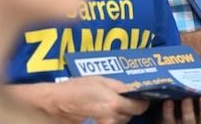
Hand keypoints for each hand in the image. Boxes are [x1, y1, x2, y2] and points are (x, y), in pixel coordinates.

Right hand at [9, 76, 148, 123]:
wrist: (57, 102)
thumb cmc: (76, 88)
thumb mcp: (100, 80)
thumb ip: (119, 86)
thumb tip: (133, 90)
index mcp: (114, 104)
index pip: (139, 107)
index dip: (142, 102)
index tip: (142, 98)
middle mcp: (111, 118)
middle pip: (130, 114)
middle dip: (129, 106)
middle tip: (122, 97)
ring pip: (120, 120)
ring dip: (120, 113)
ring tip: (109, 102)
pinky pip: (110, 123)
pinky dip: (111, 117)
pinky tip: (104, 111)